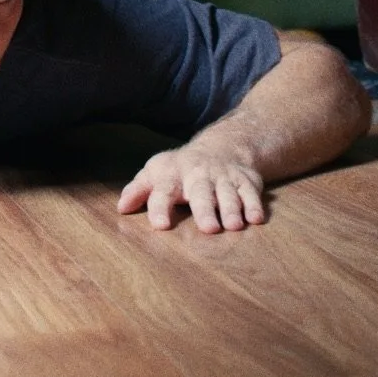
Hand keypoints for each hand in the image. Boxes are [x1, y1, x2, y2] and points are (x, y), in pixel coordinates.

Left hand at [117, 146, 265, 233]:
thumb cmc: (179, 169)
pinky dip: (255, 205)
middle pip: (202, 193)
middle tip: (209, 229)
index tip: (160, 225)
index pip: (164, 191)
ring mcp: (224, 178)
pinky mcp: (246, 181)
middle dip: (205, 210)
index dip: (160, 207)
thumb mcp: (155, 173)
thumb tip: (121, 208)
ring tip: (233, 226)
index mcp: (173, 176)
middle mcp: (199, 176)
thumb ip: (138, 189)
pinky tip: (256, 219)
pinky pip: (251, 193)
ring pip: (228, 193)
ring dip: (232, 209)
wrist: (220, 147)